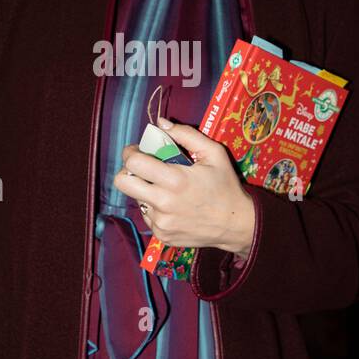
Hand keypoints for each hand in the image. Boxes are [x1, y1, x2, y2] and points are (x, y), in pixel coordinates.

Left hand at [114, 114, 255, 257]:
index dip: (131, 152)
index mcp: (175, 180)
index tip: (137, 150)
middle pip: (122, 183)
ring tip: (165, 189)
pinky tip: (172, 206)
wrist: (236, 224)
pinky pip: (147, 216)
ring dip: (145, 191)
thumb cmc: (225, 186)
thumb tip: (160, 123)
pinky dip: (155, 208)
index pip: (134, 163)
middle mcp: (163, 203)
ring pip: (136, 199)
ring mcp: (161, 223)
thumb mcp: (214, 154)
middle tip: (141, 169)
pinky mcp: (162, 236)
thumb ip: (186, 135)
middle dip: (127, 172)